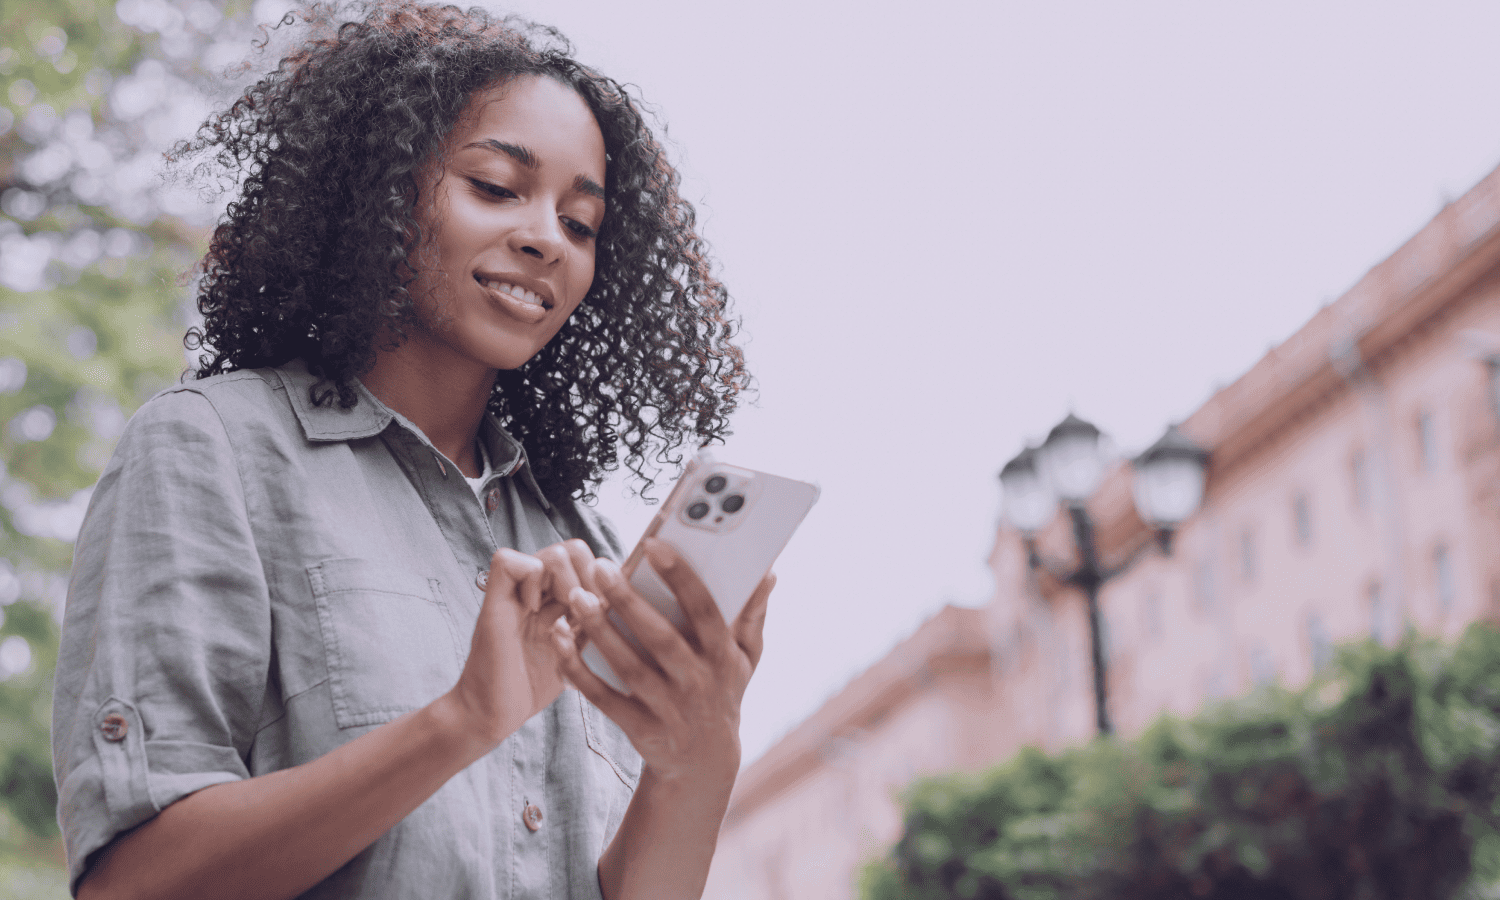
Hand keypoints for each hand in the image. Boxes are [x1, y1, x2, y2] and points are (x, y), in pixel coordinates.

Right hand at [446, 540, 598, 748]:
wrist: (493, 714)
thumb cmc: (532, 686)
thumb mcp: (576, 651)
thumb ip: (595, 625)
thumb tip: (630, 605)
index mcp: (555, 599)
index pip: (588, 563)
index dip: (603, 582)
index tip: (603, 612)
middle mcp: (536, 590)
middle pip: (574, 551)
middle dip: (590, 579)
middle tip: (585, 613)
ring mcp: (514, 593)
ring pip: (552, 552)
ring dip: (568, 581)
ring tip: (565, 612)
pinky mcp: (492, 602)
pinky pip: (509, 561)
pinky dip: (530, 580)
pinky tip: (535, 610)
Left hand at [555, 538, 774, 782]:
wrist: (703, 764)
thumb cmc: (722, 692)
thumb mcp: (745, 658)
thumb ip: (752, 614)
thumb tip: (768, 571)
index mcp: (724, 658)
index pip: (704, 611)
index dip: (681, 577)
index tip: (654, 545)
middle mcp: (698, 683)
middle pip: (660, 639)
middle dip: (628, 601)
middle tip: (600, 568)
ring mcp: (668, 709)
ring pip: (629, 668)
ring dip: (600, 632)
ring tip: (577, 598)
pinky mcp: (640, 729)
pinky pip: (604, 698)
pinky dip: (579, 671)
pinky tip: (561, 640)